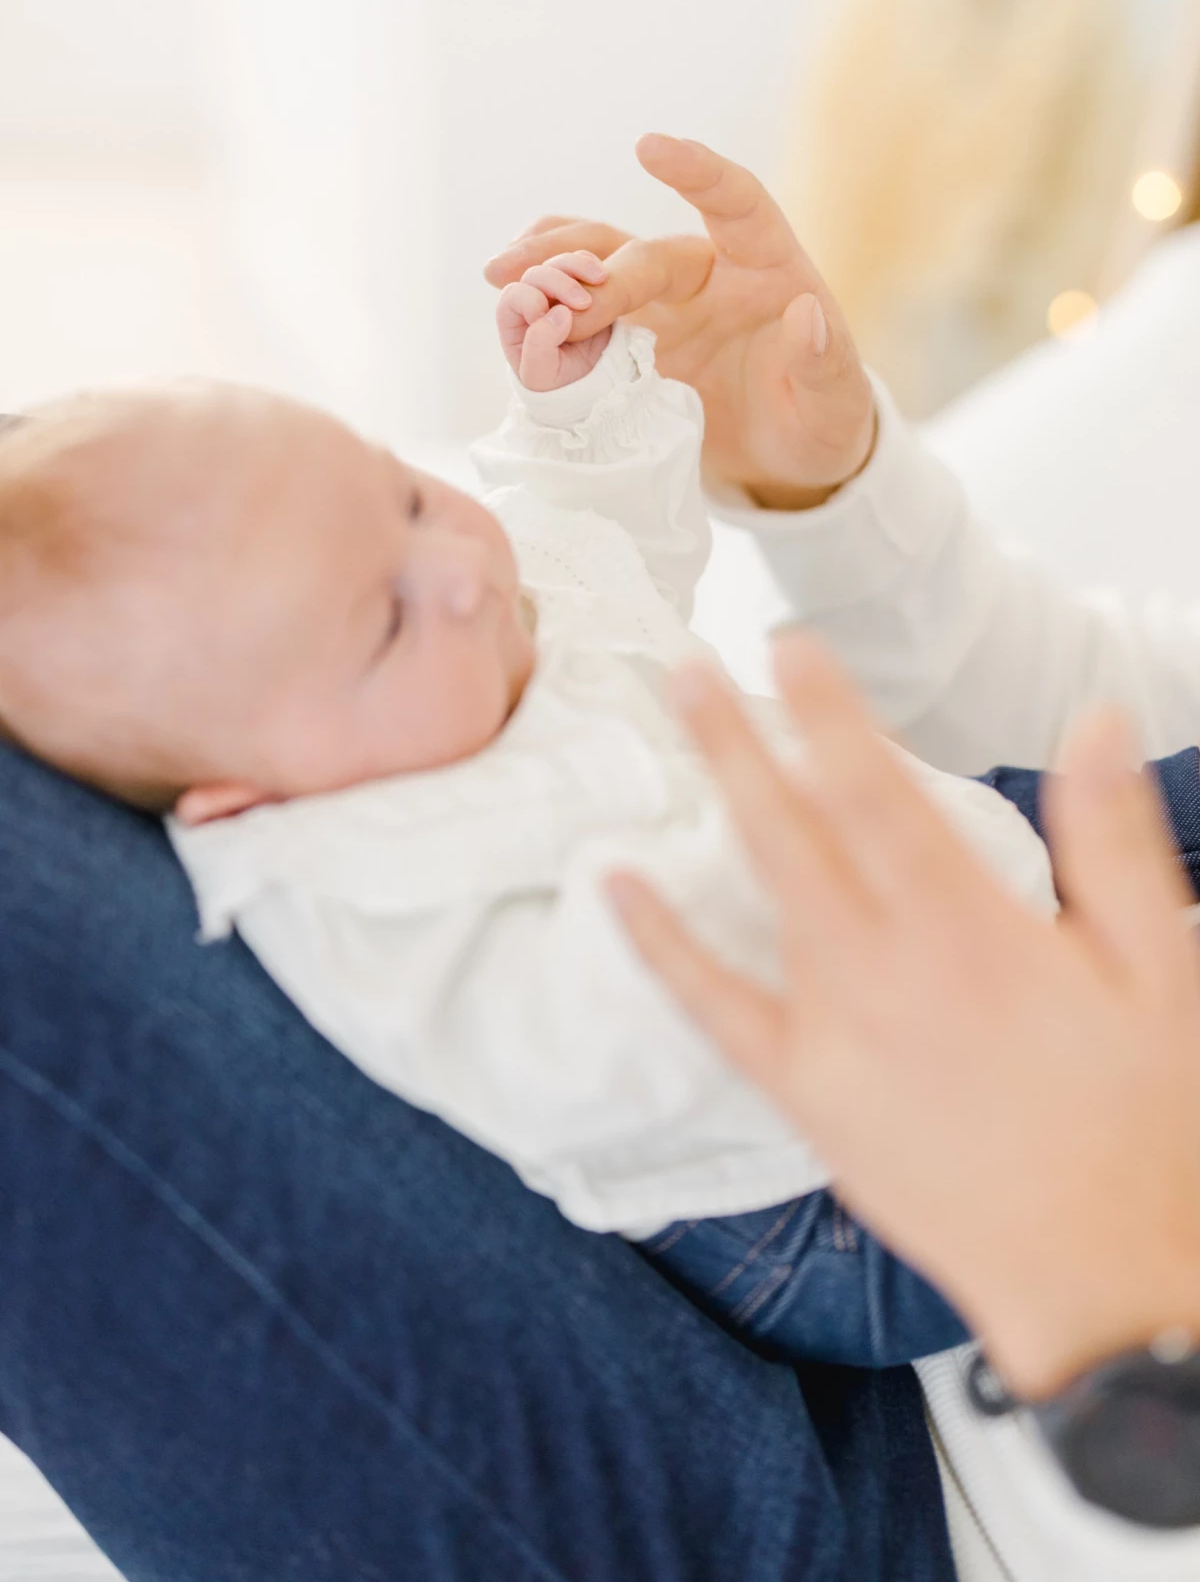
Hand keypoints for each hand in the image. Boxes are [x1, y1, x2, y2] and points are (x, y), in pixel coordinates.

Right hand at [485, 135, 874, 505]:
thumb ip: (826, 360)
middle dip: (595, 270)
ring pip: (599, 266)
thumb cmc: (821, 419)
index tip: (648, 147)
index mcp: (765, 268)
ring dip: (550, 266)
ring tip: (500, 276)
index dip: (696, 173)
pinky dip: (547, 309)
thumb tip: (804, 314)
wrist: (788, 458)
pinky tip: (509, 309)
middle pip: (643, 252)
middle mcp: (707, 274)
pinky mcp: (632, 343)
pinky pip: (581, 313)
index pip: (735, 203)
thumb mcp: (838, 402)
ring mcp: (664, 308)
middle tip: (551, 296)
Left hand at [496, 252, 612, 391]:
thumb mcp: (541, 376)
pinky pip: (582, 263)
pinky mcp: (583, 286)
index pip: (512, 295)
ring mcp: (558, 291)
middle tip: (584, 302)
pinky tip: (603, 277)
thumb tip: (559, 312)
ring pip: (559, 263)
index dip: (529, 299)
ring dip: (578, 266)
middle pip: (536, 274)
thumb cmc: (557, 383)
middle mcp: (533, 301)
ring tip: (600, 279)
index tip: (551, 316)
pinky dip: (591, 265)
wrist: (593, 384)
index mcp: (514, 321)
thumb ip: (539, 347)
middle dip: (558, 282)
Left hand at [609, 638, 1199, 1398]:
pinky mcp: (807, 1094)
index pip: (877, 790)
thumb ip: (1113, 838)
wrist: (1102, 1283)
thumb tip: (1093, 718)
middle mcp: (884, 970)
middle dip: (737, 737)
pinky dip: (661, 946)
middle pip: (793, 827)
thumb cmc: (1145, 1123)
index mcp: (970, 930)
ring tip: (673, 730)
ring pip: (757, 893)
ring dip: (714, 802)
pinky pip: (715, 1010)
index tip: (788, 643)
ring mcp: (834, 1034)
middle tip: (685, 666)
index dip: (828, 710)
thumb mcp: (1162, 970)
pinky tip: (617, 889)